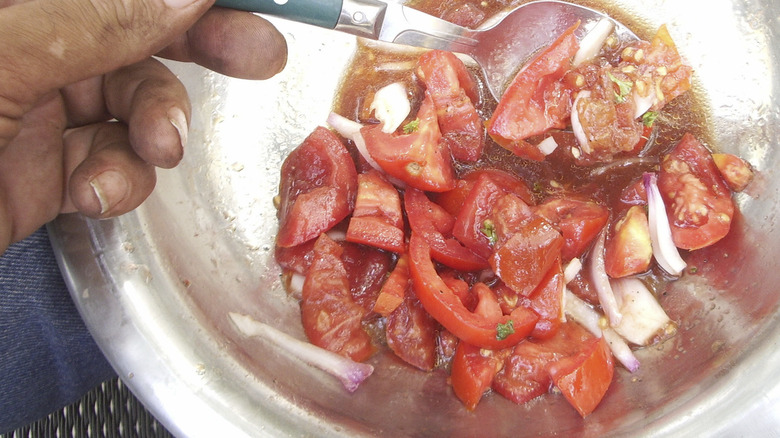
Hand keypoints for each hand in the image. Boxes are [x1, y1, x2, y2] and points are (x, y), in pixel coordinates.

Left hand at [0, 0, 286, 252]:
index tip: (247, 1)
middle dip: (203, 46)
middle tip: (261, 54)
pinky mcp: (46, 174)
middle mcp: (29, 48)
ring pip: (135, 104)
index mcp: (10, 5)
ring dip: (160, 128)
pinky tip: (96, 193)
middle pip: (138, 33)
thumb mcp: (2, 63)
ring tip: (161, 148)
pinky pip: (113, 163)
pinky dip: (120, 181)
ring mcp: (37, 112)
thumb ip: (95, 22)